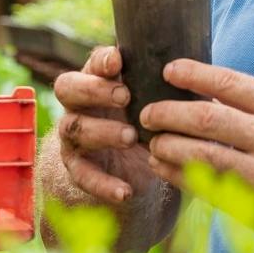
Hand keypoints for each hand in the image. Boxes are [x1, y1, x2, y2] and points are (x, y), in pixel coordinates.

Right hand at [53, 46, 160, 207]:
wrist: (133, 167)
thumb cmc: (146, 121)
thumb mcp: (156, 102)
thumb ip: (161, 84)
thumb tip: (186, 69)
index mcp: (98, 81)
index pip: (91, 64)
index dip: (101, 61)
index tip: (119, 62)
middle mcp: (78, 105)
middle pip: (67, 88)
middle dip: (94, 90)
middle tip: (125, 96)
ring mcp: (73, 136)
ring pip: (74, 128)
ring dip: (102, 131)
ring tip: (130, 137)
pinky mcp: (78, 167)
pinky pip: (82, 175)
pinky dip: (102, 184)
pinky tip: (125, 191)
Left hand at [140, 60, 253, 195]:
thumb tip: (202, 91)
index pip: (228, 82)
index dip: (192, 73)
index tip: (168, 70)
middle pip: (205, 118)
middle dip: (167, 113)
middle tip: (146, 112)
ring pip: (200, 153)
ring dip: (167, 146)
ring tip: (151, 141)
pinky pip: (206, 185)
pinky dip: (178, 174)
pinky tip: (163, 167)